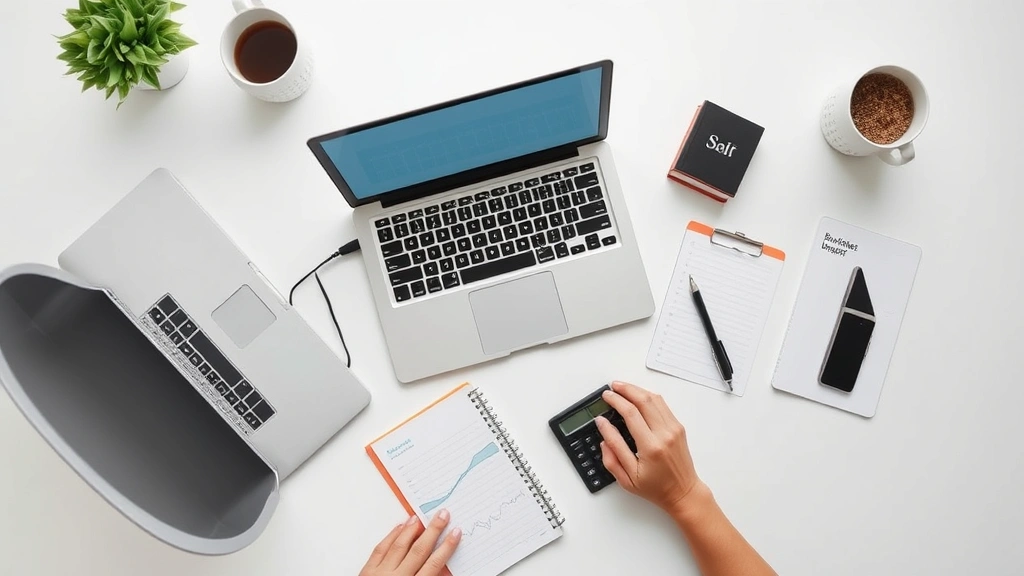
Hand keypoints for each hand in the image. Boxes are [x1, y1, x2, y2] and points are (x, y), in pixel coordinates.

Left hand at [359, 510, 461, 575]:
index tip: (455, 533)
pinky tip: (399, 527)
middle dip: (433, 531)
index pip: (433, 565)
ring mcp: (379, 574)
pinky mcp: (366, 572)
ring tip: (421, 517)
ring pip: (398, 546)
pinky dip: (391, 536)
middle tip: (443, 515)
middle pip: (418, 550)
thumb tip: (444, 570)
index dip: (446, 547)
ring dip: (411, 530)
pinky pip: (380, 549)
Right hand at [595, 381, 702, 514]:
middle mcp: (664, 434)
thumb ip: (612, 453)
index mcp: (650, 447)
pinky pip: (662, 405)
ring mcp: (674, 429)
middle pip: (644, 400)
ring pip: (654, 399)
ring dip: (637, 390)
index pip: (630, 414)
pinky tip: (638, 396)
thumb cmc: (656, 488)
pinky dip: (648, 397)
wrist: (683, 492)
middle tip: (612, 387)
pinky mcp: (678, 428)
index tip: (606, 397)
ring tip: (623, 388)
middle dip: (626, 389)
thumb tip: (603, 427)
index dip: (616, 401)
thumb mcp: (627, 478)